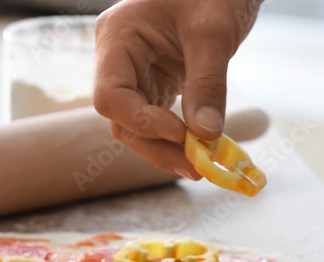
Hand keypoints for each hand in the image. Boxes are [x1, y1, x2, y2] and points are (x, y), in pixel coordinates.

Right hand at [93, 0, 260, 177]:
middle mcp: (118, 58)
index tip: (182, 134)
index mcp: (117, 36)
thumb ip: (208, 83)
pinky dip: (177, 139)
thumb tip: (206, 134)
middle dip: (157, 146)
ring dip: (167, 149)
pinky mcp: (155, 82)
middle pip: (122, 118)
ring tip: (201, 166)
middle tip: (196, 166)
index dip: (142, 121)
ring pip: (137, 125)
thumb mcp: (213, 32)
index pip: (110, 95)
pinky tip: (199, 152)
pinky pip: (157, 118)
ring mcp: (135, 71)